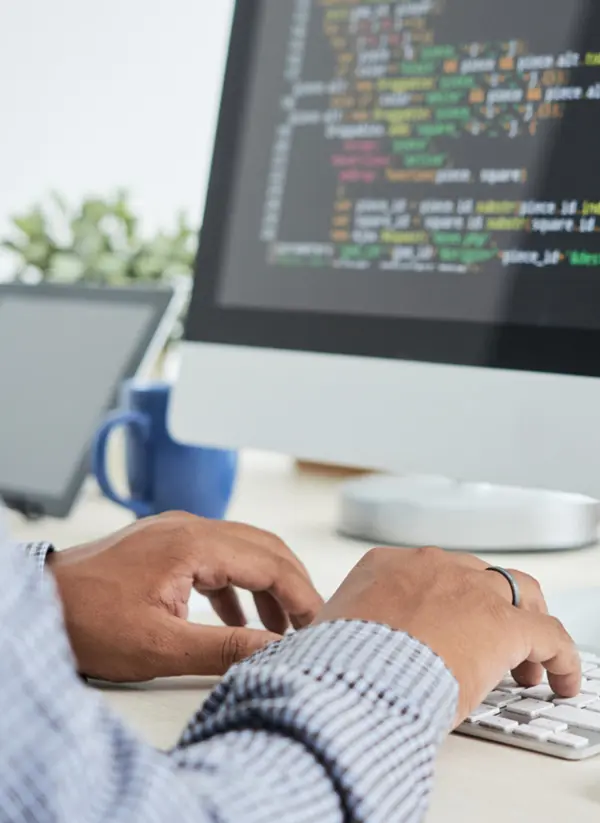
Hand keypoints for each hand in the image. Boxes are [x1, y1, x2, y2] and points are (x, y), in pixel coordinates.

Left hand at [48, 512, 322, 681]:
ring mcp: (176, 531)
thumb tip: (276, 652)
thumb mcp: (159, 647)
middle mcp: (189, 526)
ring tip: (283, 625)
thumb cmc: (87, 621)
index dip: (301, 595)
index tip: (319, 625)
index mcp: (193, 543)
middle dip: (293, 584)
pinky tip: (239, 616)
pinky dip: (237, 585)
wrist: (38, 603)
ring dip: (267, 584)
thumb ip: (225, 648)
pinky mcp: (165, 544)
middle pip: (263, 547)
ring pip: (242, 549)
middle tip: (313, 622)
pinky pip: (217, 557)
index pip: (269, 562)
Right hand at [315, 547, 580, 723]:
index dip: (446, 603)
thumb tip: (324, 646)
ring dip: (528, 619)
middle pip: (476, 576)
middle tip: (489, 644)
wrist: (353, 675)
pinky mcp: (503, 624)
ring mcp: (470, 589)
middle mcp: (431, 567)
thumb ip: (337, 629)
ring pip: (520, 590)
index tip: (449, 629)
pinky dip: (561, 658)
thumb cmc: (336, 663)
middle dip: (486, 608)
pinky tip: (561, 680)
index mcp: (387, 566)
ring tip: (531, 660)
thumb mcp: (327, 634)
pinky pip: (550, 635)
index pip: (427, 573)